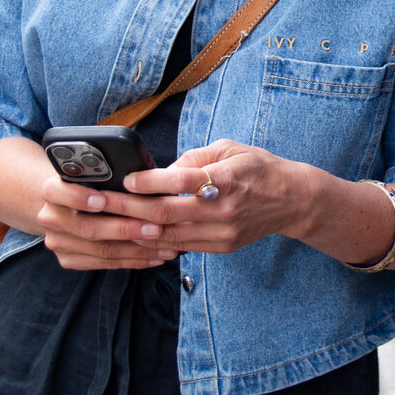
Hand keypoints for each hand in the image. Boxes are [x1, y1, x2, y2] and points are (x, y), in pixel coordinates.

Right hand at [36, 174, 179, 270]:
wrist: (64, 205)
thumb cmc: (88, 184)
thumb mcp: (90, 173)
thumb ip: (106, 175)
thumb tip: (141, 177)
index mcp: (51, 190)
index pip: (57, 192)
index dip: (79, 197)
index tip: (102, 200)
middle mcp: (50, 218)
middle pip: (87, 227)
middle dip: (125, 228)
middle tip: (155, 227)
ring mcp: (58, 242)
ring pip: (101, 250)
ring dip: (137, 249)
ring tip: (165, 244)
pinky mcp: (68, 260)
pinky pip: (105, 264)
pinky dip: (133, 260)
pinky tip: (154, 256)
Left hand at [107, 139, 306, 255]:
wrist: (293, 200)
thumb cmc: (257, 168)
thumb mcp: (228, 148)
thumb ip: (194, 157)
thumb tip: (162, 170)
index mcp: (225, 178)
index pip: (180, 181)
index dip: (150, 182)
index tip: (127, 180)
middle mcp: (223, 208)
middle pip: (166, 212)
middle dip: (129, 208)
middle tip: (102, 202)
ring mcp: (222, 232)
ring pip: (170, 235)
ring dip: (136, 229)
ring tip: (109, 222)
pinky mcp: (222, 246)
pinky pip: (182, 246)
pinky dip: (157, 241)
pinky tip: (136, 234)